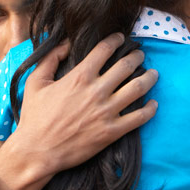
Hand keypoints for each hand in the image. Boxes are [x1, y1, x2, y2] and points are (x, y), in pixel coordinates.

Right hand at [0, 33, 157, 189]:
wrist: (37, 151)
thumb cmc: (35, 116)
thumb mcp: (35, 81)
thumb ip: (51, 58)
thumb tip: (66, 43)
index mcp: (80, 76)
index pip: (105, 49)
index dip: (116, 40)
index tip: (121, 38)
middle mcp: (96, 91)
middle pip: (126, 66)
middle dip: (136, 56)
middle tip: (140, 54)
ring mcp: (106, 111)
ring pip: (138, 88)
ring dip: (149, 78)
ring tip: (153, 73)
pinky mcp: (112, 131)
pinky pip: (139, 118)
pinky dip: (150, 109)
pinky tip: (153, 104)